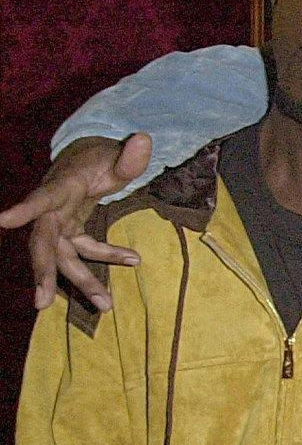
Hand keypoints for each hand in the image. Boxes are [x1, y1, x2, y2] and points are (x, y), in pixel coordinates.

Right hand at [0, 133, 149, 310]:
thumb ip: (130, 156)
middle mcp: (54, 207)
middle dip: (43, 272)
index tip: (2, 220)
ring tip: (105, 305)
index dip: (24, 209)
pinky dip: (107, 256)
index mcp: (61, 186)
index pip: (41, 198)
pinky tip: (134, 259)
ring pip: (63, 256)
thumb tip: (144, 139)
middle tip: (42, 303)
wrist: (89, 157)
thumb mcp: (118, 156)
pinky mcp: (70, 229)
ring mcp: (60, 221)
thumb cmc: (101, 156)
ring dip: (82, 280)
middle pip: (44, 242)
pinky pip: (84, 249)